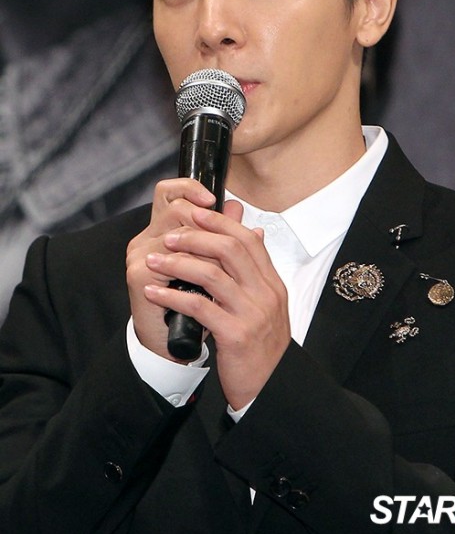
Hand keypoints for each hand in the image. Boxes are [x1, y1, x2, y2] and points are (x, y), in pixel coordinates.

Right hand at [126, 178, 216, 361]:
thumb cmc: (195, 305)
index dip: (190, 188)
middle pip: (173, 206)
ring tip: (224, 262)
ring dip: (205, 247)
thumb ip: (223, 234)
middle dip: (203, 218)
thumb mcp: (214, 265)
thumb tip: (237, 207)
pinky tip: (209, 278)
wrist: (175, 344)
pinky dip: (195, 269)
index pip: (169, 192)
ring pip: (177, 234)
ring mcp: (140, 255)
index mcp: (163, 230)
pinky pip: (172, 263)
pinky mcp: (139, 275)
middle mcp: (147, 238)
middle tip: (223, 234)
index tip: (214, 199)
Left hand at [141, 204, 290, 409]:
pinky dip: (172, 296)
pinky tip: (154, 292)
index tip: (195, 213)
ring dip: (178, 263)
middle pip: (230, 249)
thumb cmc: (262, 346)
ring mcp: (252, 314)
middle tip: (169, 235)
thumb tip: (254, 231)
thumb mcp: (267, 304)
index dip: (220, 222)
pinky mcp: (235, 335)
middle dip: (196, 236)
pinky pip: (199, 307)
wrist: (272, 389)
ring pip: (212, 274)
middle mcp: (265, 294)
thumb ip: (257, 270)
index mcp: (272, 283)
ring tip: (154, 261)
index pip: (247, 239)